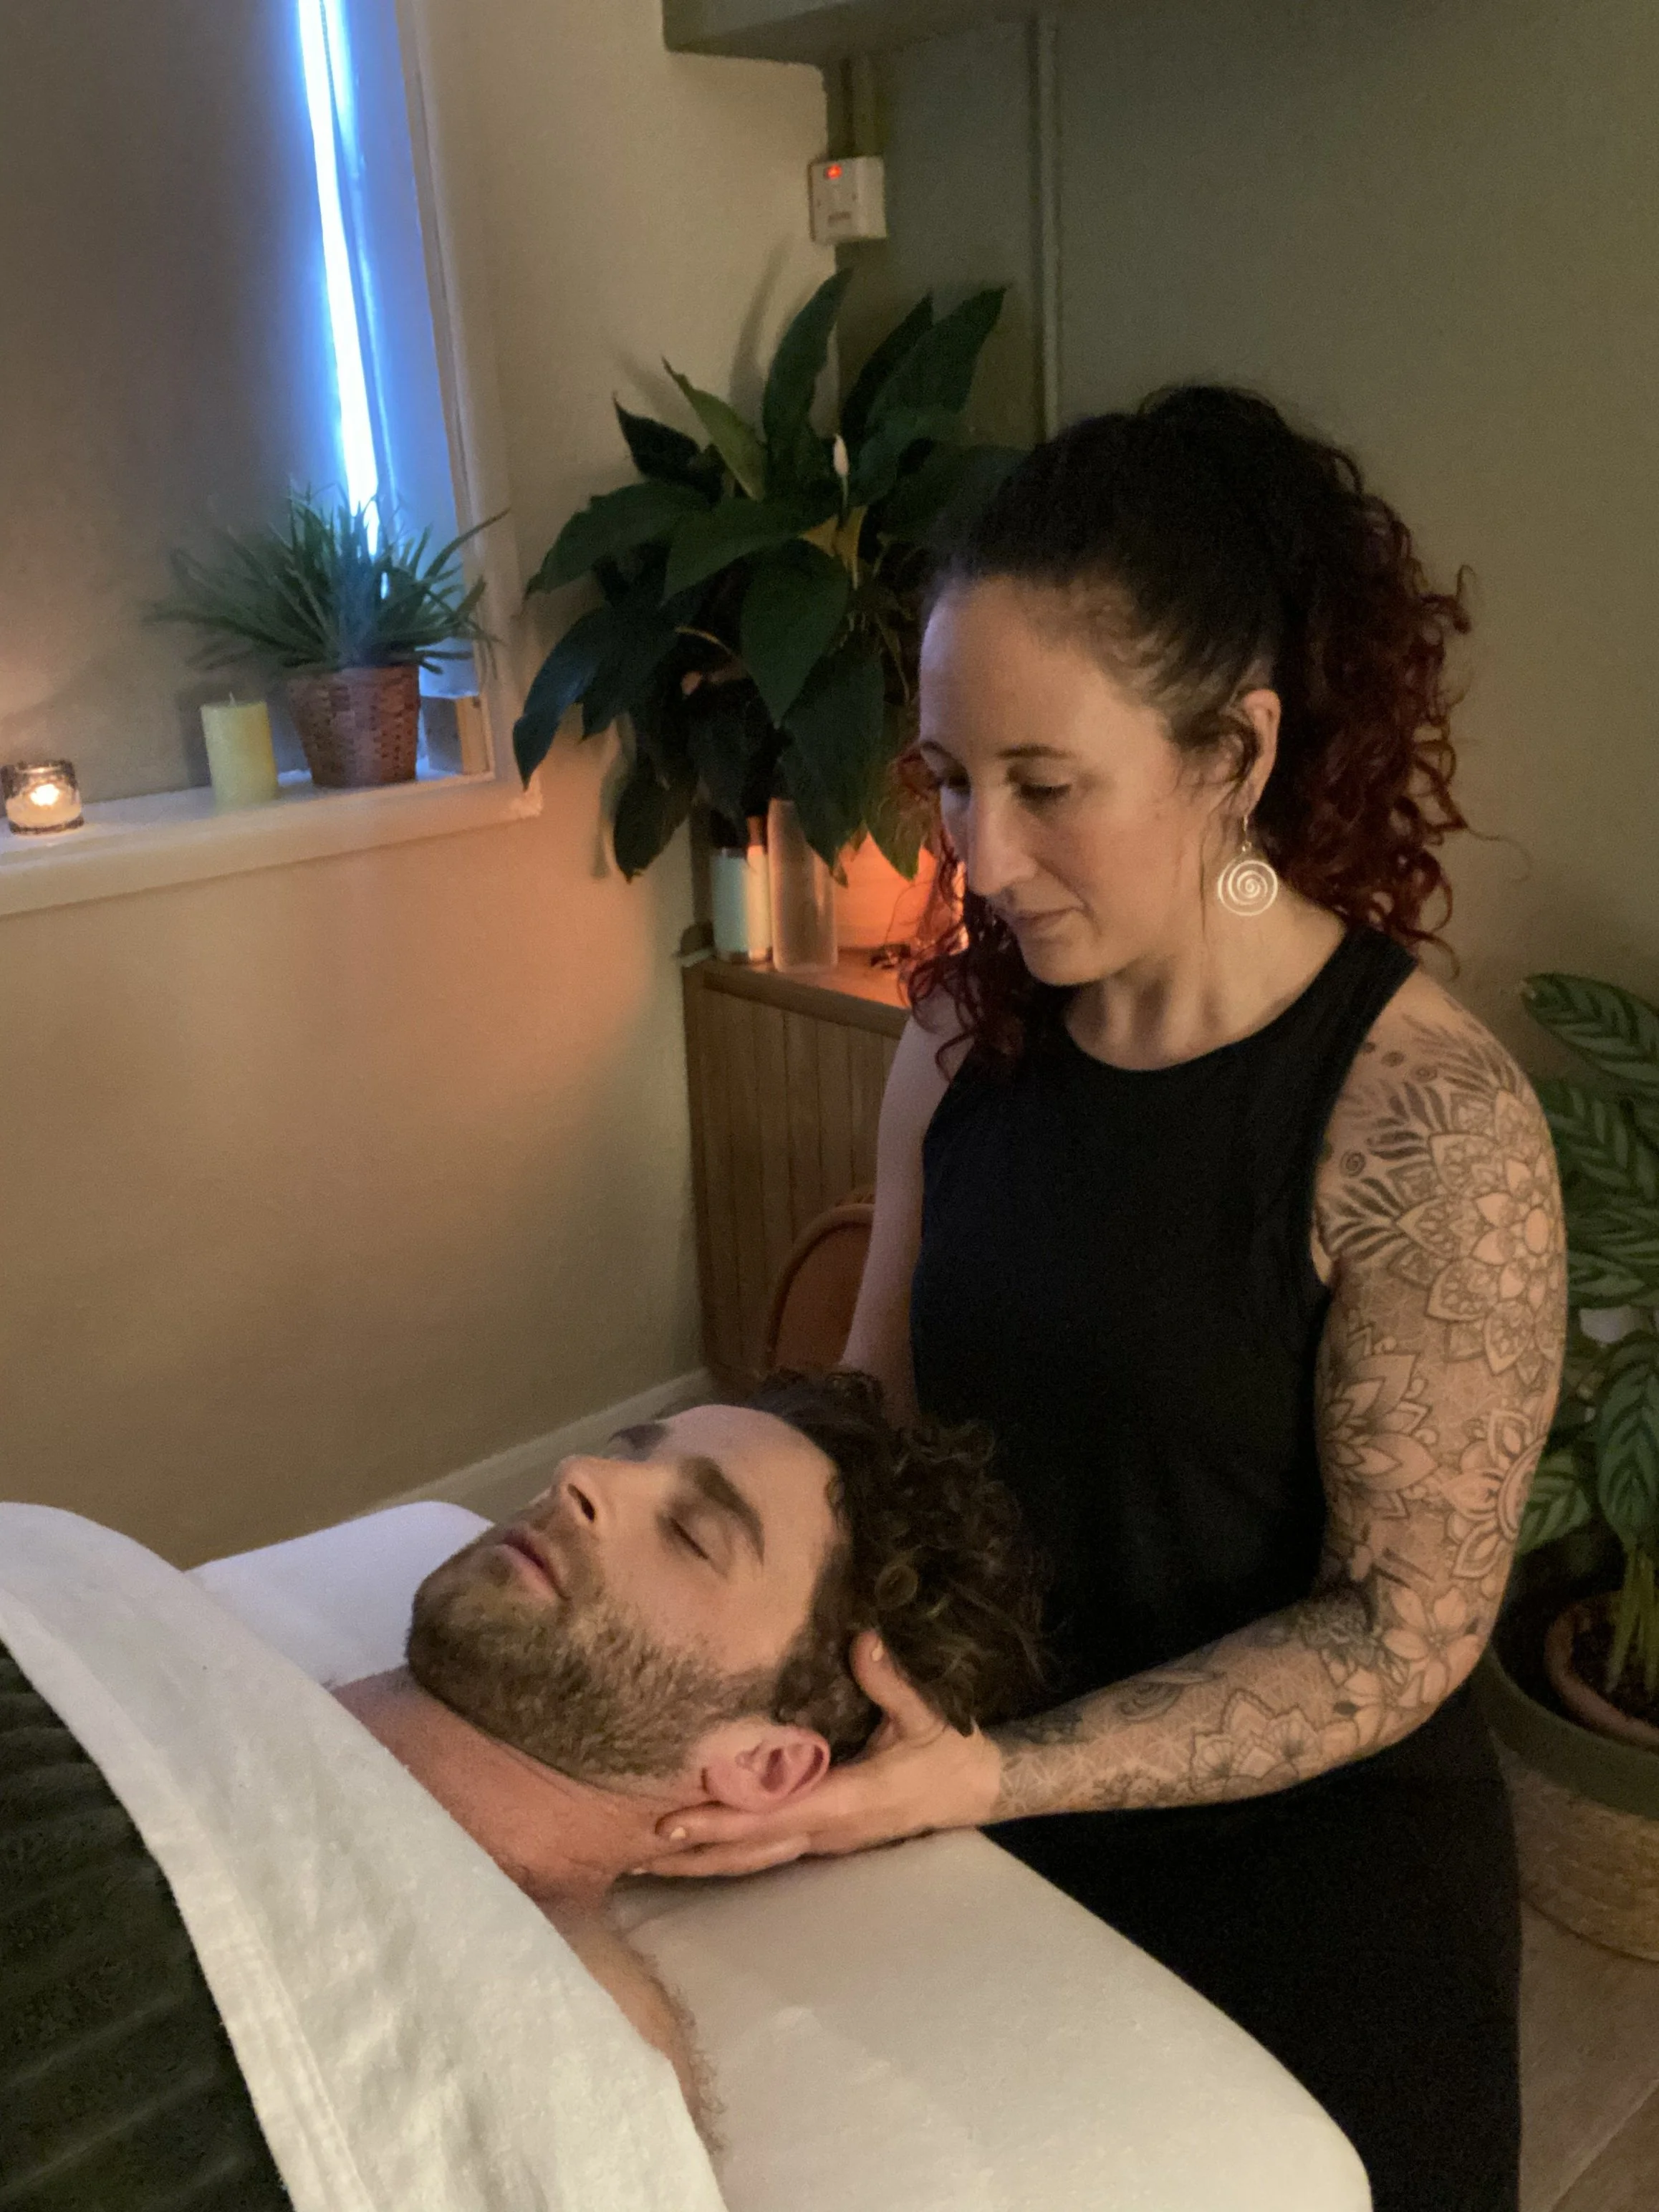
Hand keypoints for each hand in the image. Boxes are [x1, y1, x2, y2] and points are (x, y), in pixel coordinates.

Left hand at [642, 1632, 1002, 1877]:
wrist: (973, 1789)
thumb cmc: (947, 1750)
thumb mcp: (926, 1715)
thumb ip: (892, 1682)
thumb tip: (862, 1641)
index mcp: (849, 1800)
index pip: (773, 1816)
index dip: (722, 1821)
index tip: (673, 1823)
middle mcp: (829, 1830)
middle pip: (751, 1850)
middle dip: (695, 1853)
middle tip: (634, 1852)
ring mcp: (825, 1841)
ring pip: (755, 1860)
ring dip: (703, 1863)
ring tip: (646, 1863)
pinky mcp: (823, 1838)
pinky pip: (766, 1853)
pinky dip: (727, 1855)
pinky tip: (695, 1851)